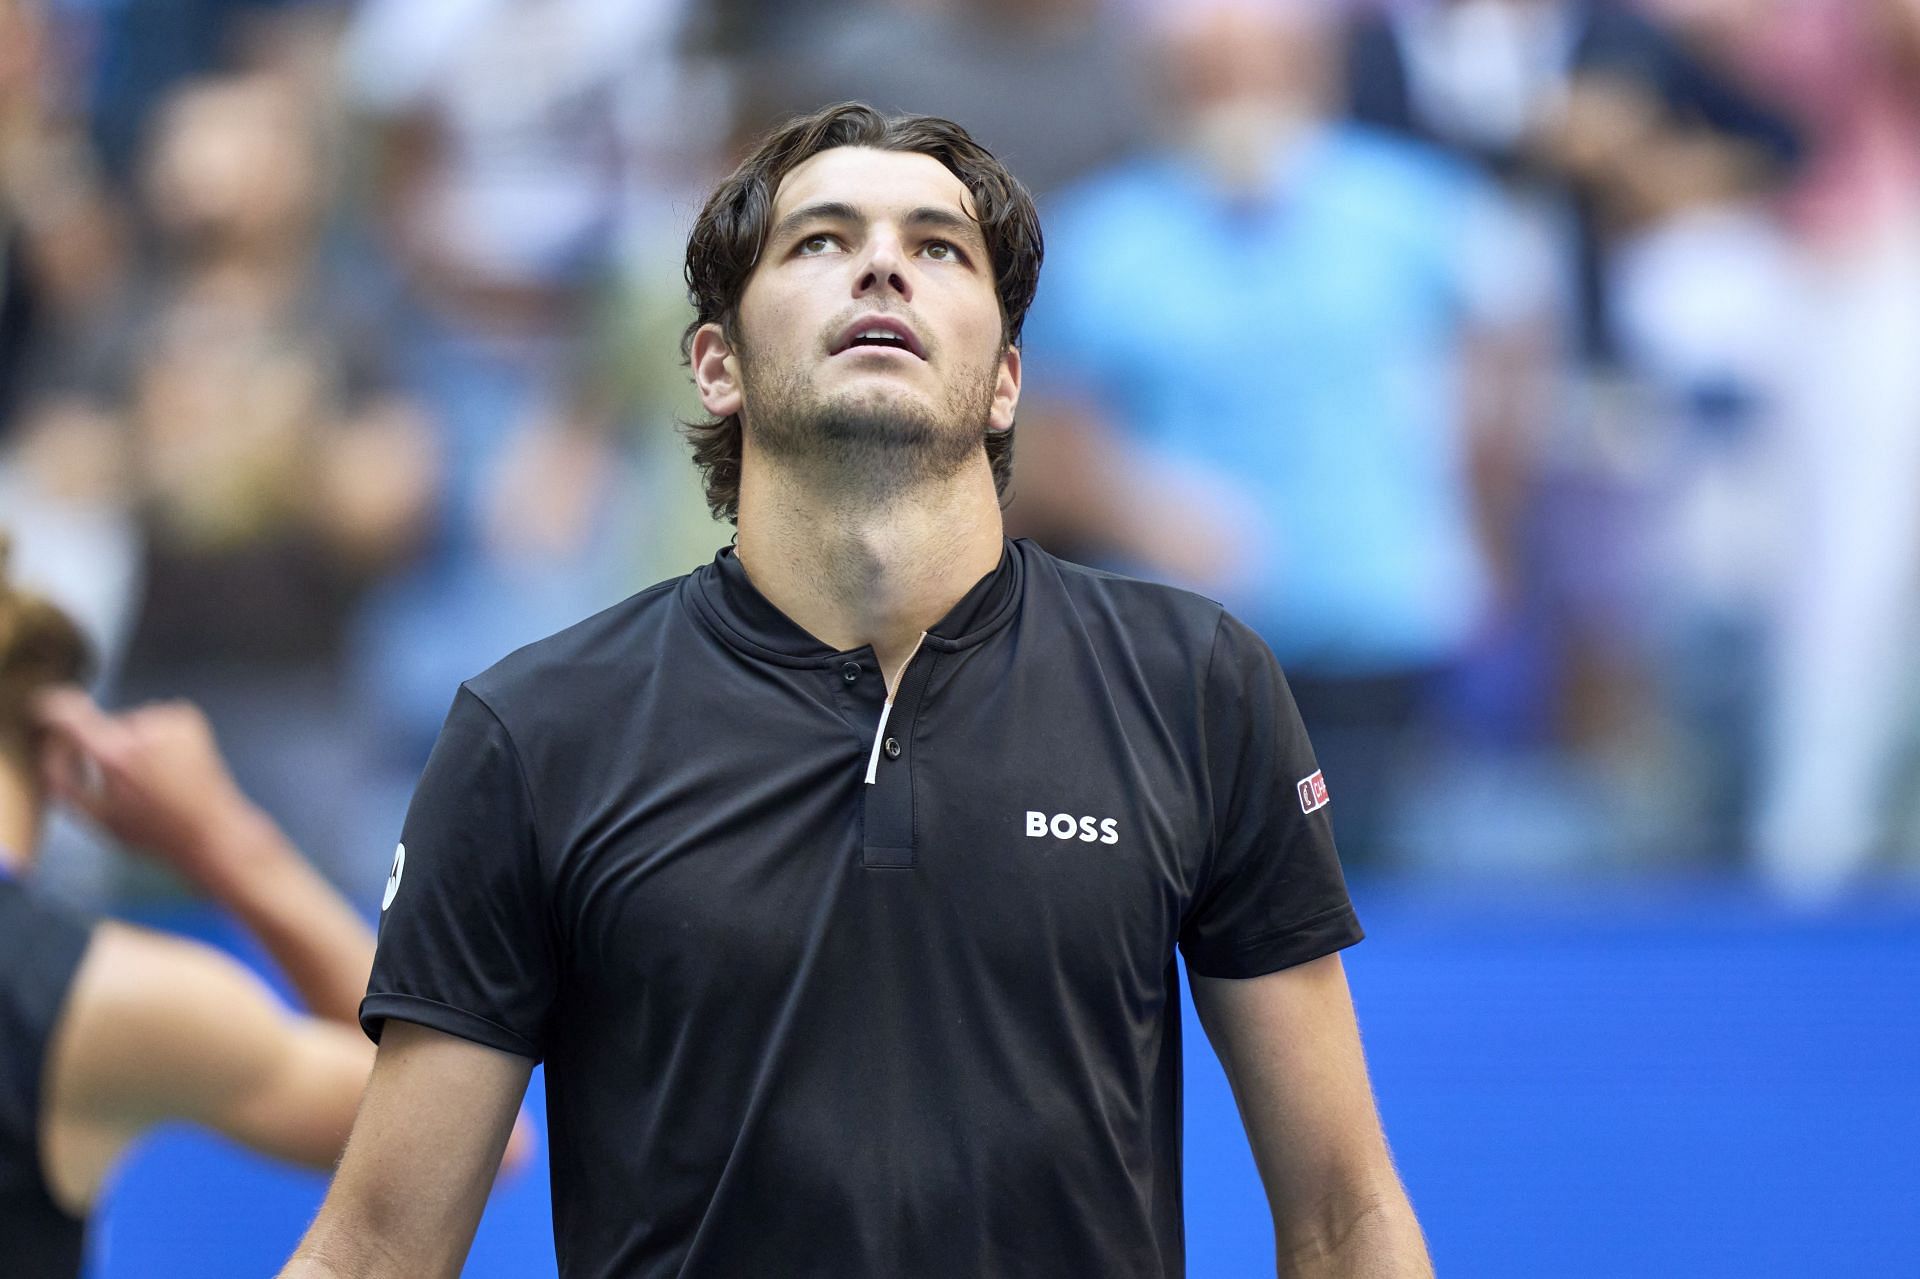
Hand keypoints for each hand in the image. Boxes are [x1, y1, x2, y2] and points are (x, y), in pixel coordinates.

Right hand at [34, 687, 264, 890]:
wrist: (212, 830)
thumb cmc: (152, 831)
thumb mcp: (95, 816)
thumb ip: (63, 780)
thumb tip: (49, 747)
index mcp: (115, 754)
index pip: (68, 712)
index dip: (52, 711)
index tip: (48, 716)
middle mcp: (143, 727)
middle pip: (102, 724)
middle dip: (104, 747)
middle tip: (124, 781)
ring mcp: (169, 717)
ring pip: (129, 723)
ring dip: (132, 744)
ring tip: (152, 778)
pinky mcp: (187, 716)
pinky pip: (153, 721)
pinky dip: (154, 738)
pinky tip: (169, 764)